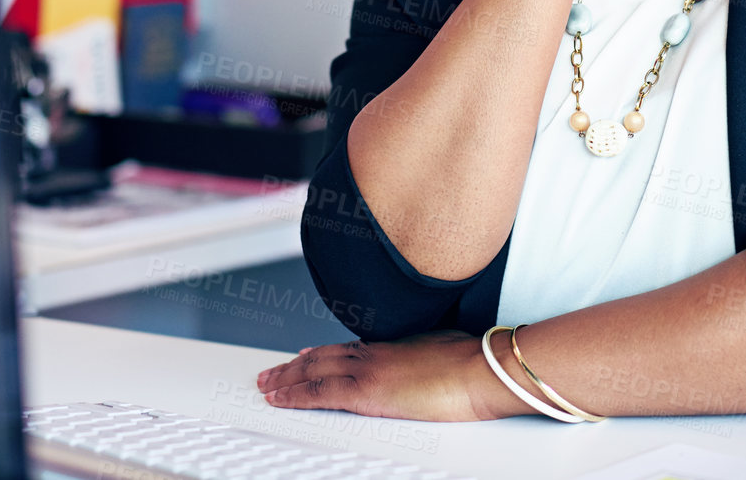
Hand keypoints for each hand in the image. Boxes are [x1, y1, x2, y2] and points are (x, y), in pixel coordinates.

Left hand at [255, 332, 534, 421]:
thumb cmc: (471, 361)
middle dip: (293, 366)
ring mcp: (366, 370)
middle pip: (321, 357)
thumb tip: (422, 362)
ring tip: (266, 384)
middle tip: (271, 373)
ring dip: (285, 378)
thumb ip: (421, 355)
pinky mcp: (365, 392)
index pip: (345, 348)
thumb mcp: (440, 349)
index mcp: (390, 345)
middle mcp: (372, 353)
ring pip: (312, 371)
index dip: (319, 353)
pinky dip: (294, 395)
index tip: (303, 355)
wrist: (479, 369)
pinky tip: (279, 399)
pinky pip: (318, 393)